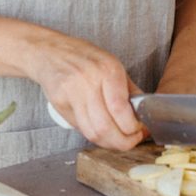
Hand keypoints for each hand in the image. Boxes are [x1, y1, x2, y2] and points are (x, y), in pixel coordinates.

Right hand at [26, 26, 144, 150]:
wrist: (50, 52)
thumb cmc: (85, 57)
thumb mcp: (113, 65)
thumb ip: (130, 91)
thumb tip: (145, 116)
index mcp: (107, 70)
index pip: (121, 110)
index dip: (133, 128)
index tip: (140, 131)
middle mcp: (89, 81)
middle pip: (105, 127)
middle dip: (123, 142)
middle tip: (132, 141)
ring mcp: (72, 94)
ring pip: (92, 132)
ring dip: (108, 143)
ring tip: (118, 140)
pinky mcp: (60, 104)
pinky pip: (80, 128)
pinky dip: (94, 135)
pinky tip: (102, 133)